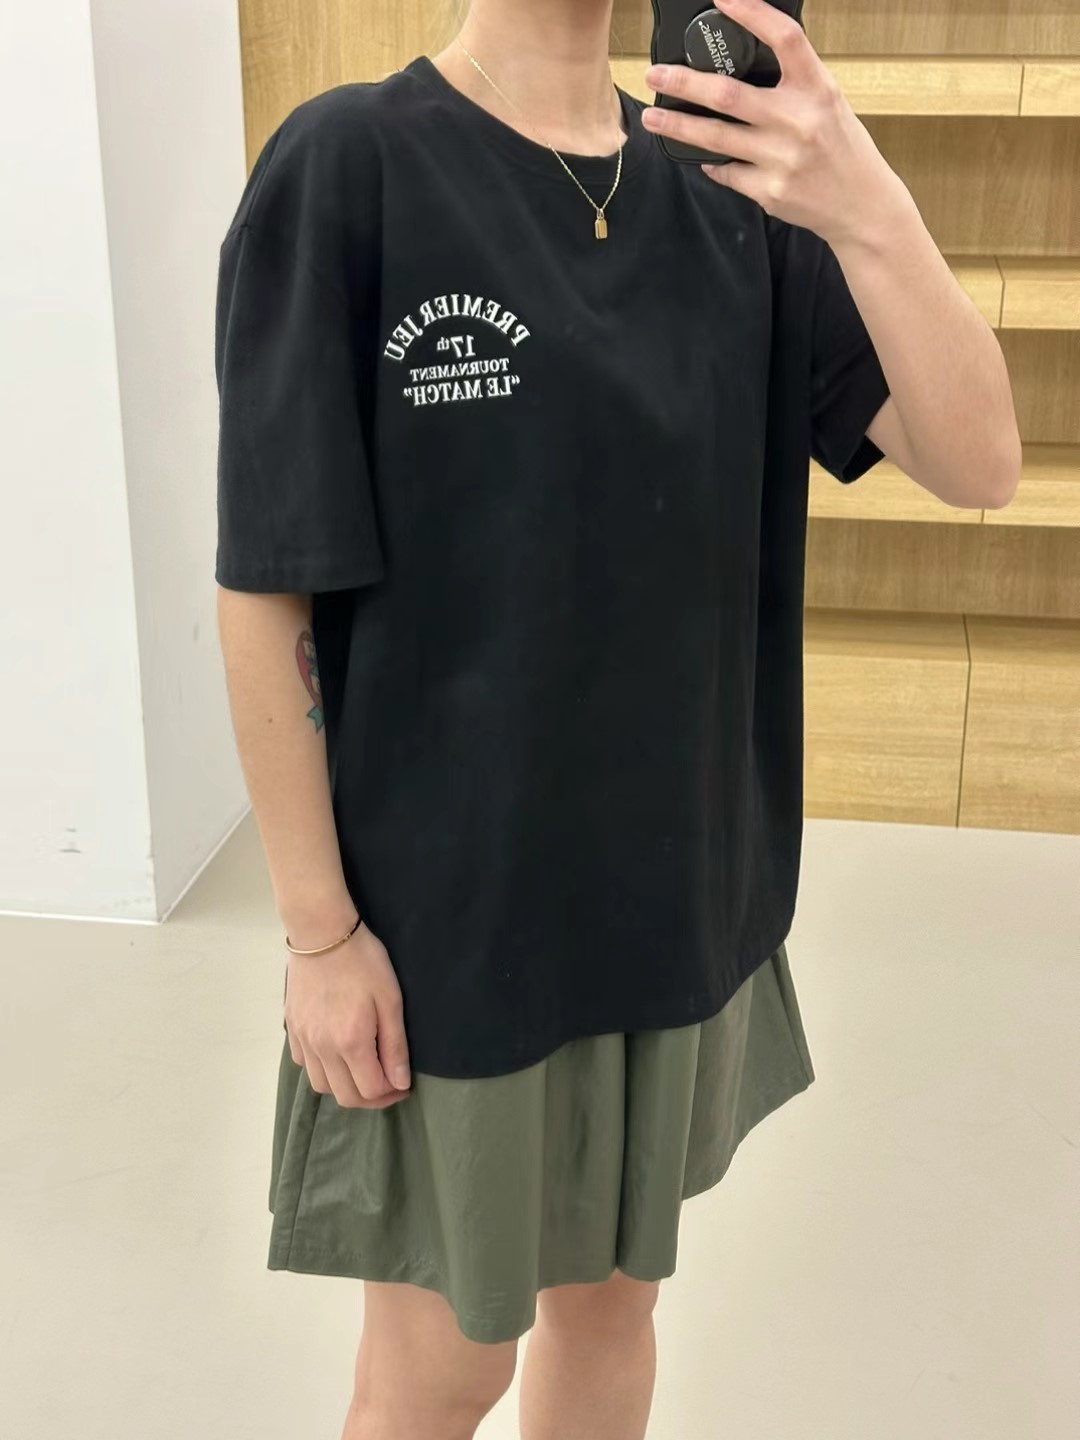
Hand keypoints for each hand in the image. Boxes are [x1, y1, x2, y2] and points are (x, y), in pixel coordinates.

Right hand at [284, 920, 411, 1107]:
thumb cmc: (363, 961)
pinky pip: (305, 1065)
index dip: (391, 1094)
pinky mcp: (291, 1029)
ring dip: (344, 1087)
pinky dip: (322, 1069)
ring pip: (321, 1086)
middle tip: (387, 1082)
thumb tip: (400, 1082)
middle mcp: (322, 1048)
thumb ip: (394, 1046)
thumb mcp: (390, 1000)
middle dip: (370, 1098)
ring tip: (362, 1070)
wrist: (321, 933)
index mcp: (350, 1042)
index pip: (370, 1091)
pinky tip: (336, 1053)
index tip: (403, 1084)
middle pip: (345, 1096)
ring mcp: (303, 1040)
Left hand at [642, 0, 907, 245]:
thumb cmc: (843, 149)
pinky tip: (700, 156)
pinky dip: (710, 162)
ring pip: (714, 137)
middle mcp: (798, 121)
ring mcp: (781, 158)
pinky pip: (725, 171)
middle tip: (656, 74)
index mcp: (817, 89)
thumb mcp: (828, 102)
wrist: (862, 206)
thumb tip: (742, 60)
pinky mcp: (769, 191)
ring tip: (653, 116)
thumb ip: (792, 83)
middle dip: (684, 82)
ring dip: (677, 124)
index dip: (751, 13)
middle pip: (728, 94)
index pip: (783, 39)